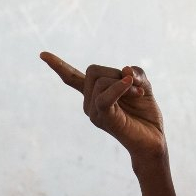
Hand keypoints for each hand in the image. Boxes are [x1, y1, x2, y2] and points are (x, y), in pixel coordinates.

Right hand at [40, 51, 165, 163]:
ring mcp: (94, 112)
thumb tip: (125, 70)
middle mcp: (89, 103)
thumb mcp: (142, 85)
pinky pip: (104, 97)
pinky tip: (131, 87)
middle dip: (116, 73)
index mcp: (94, 94)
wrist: (153, 140)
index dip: (58, 65)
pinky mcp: (103, 118)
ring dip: (125, 82)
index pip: (72, 78)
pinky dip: (118, 88)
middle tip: (136, 86)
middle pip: (93, 71)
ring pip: (101, 81)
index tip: (42, 54)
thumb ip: (134, 73)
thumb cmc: (145, 114)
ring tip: (139, 94)